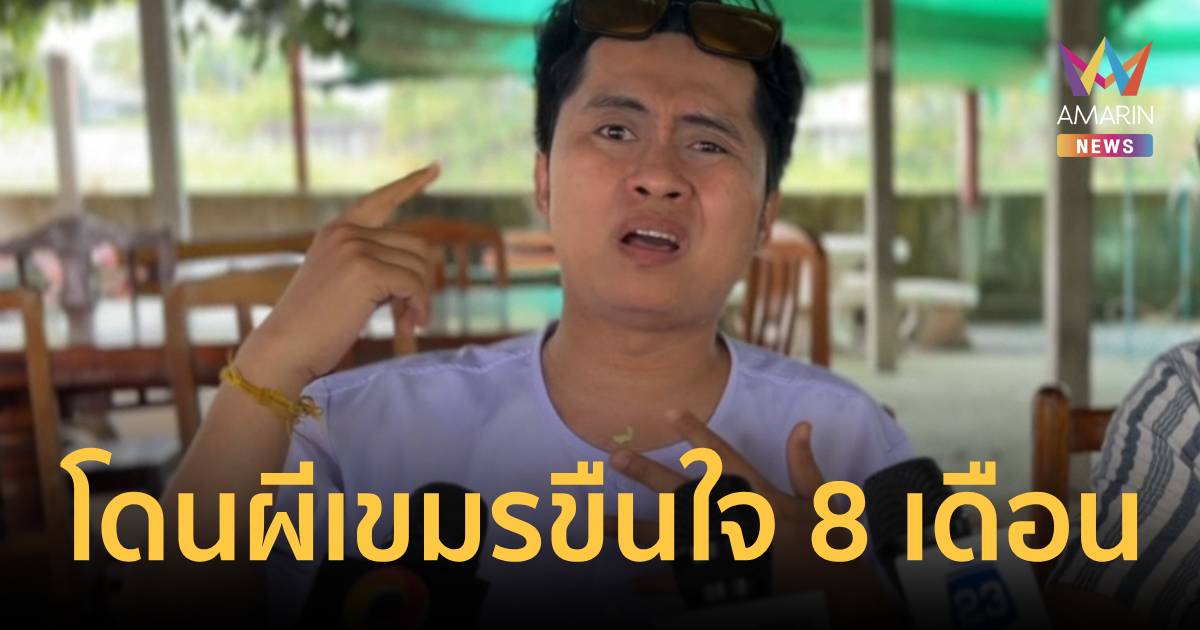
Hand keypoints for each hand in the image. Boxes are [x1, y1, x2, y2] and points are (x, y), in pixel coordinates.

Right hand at [236, 164, 440, 391]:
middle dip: (419, 283)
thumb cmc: (314, 327)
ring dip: (420, 300)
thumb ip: (373, 265)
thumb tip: (423, 264)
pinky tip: (410, 328)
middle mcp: (345, 233)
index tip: (435, 168)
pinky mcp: (365, 271)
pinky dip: (420, 308)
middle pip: (416, 246)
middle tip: (409, 316)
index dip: (410, 184)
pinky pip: (415, 286)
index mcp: (337, 232)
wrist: (283, 349)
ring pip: (419, 267)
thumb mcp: (342, 284)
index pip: (380, 200)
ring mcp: (354, 248)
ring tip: (405, 325)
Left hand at [609, 410, 895, 625]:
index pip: (722, 456)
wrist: (840, 595)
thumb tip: (802, 425)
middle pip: (683, 492)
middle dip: (648, 473)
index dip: (695, 432)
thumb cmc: (833, 548)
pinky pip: (682, 583)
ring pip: (670, 537)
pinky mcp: (724, 582)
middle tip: (616, 457)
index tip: (668, 412)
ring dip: (634, 530)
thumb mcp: (822, 501)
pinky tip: (630, 583)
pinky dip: (657, 584)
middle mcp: (735, 519)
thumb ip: (804, 464)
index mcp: (758, 496)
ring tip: (601, 524)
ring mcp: (725, 551)